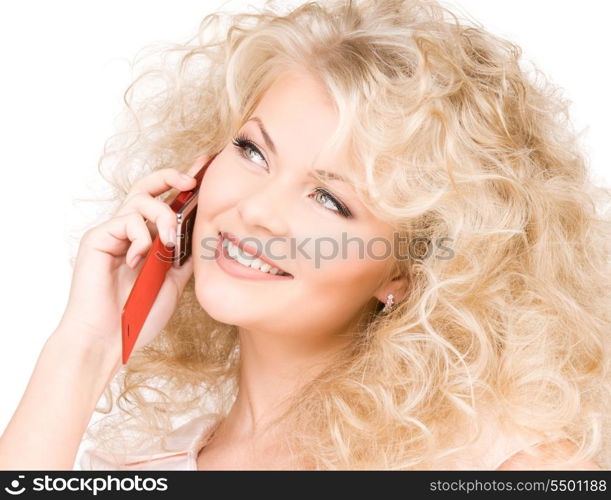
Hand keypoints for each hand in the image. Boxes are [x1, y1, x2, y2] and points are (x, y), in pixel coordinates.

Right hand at [56, 154, 209, 356]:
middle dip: (171, 177)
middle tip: (192, 180)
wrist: (110, 338)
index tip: (205, 168)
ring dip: (162, 217)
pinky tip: (140, 260)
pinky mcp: (97, 238)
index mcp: (147, 239)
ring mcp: (112, 233)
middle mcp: (129, 231)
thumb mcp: (174, 281)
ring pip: (140, 200)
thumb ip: (184, 256)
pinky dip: (141, 237)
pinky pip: (125, 221)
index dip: (183, 184)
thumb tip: (205, 234)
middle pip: (147, 187)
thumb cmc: (139, 313)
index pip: (165, 202)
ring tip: (169, 244)